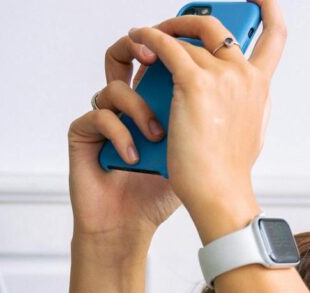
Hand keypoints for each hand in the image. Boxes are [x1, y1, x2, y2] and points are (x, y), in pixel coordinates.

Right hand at [67, 34, 181, 249]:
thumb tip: (226, 86)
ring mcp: (103, 117)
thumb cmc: (158, 193)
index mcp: (152, 102)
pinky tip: (134, 157)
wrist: (130, 227)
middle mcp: (124, 105)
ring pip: (116, 88)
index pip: (156, 60)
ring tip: (156, 138)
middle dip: (141, 49)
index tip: (187, 47)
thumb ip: (201, 119)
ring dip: (140, 110)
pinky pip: (100, 116)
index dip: (169, 47)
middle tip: (157, 59)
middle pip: (123, 54)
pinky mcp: (83, 134)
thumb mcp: (190, 152)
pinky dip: (121, 135)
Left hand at [127, 0, 286, 242]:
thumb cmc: (227, 172)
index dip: (269, 9)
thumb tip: (233, 93)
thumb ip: (244, 104)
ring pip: (188, 39)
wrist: (218, 192)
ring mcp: (222, 77)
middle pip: (217, 28)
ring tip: (146, 38)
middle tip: (173, 28)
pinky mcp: (194, 83)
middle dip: (191, 22)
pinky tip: (138, 39)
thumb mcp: (248, 133)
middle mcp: (246, 75)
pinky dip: (150, 38)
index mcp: (261, 87)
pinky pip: (166, 47)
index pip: (275, 36)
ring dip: (163, 33)